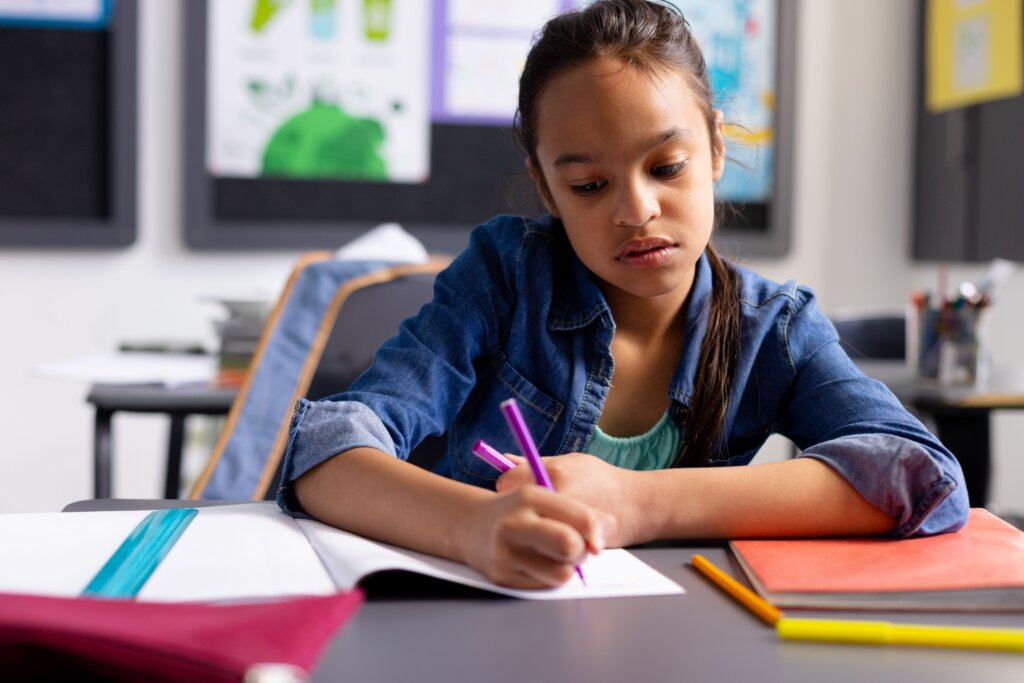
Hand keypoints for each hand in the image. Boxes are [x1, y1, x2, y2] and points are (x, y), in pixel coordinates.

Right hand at [458, 486, 613, 588]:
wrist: (470, 525)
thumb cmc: (520, 510)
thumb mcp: (546, 496)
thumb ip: (581, 509)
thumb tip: (609, 526)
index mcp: (529, 496)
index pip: (580, 518)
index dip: (597, 532)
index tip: (598, 539)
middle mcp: (515, 523)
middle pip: (570, 546)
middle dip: (582, 550)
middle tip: (577, 546)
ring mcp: (506, 552)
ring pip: (562, 573)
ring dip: (569, 568)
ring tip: (559, 556)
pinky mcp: (502, 576)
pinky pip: (546, 585)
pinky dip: (551, 576)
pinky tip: (541, 563)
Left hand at [496, 452, 637, 546]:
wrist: (639, 505)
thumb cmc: (604, 480)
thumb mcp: (572, 462)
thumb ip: (537, 462)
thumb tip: (505, 458)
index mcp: (550, 474)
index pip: (506, 482)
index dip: (510, 485)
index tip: (517, 488)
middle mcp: (552, 499)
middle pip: (513, 508)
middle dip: (519, 509)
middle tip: (531, 509)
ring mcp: (560, 525)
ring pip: (527, 529)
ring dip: (532, 527)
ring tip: (548, 522)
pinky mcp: (569, 546)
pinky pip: (543, 545)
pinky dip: (547, 542)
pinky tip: (560, 535)